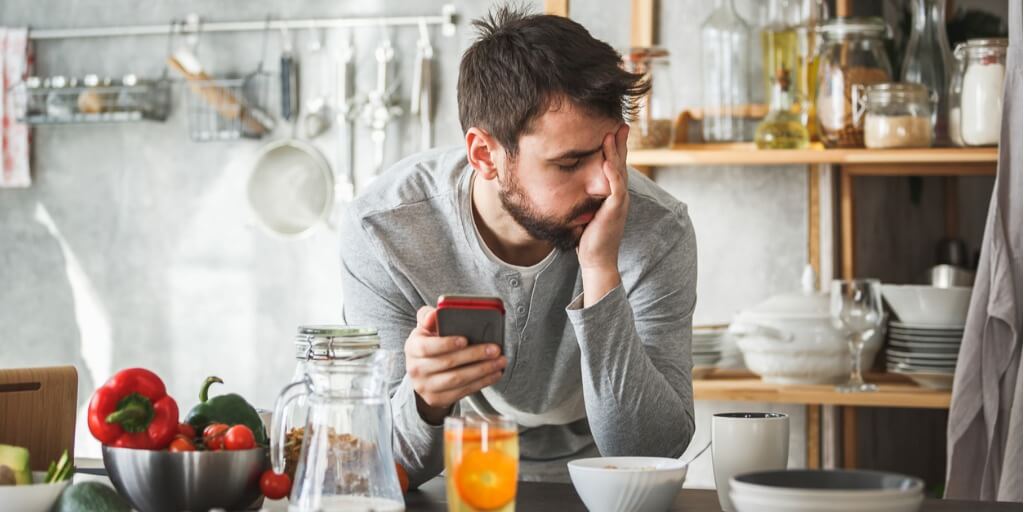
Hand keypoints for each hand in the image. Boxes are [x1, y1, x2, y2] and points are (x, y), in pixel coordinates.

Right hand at [405, 306, 505, 424]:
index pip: (426, 347)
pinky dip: (482, 382)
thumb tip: (435, 313)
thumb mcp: (425, 329)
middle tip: (495, 349)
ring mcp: (425, 387)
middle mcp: (415, 369)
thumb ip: (429, 317)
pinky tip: (495, 374)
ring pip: (457, 379)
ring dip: (482, 371)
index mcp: (412, 347)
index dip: (446, 344)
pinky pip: (462, 391)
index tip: (465, 340)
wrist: (423, 374)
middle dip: (474, 355)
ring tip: (500, 361)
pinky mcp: (437, 399)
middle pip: (447, 363)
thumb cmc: (430, 344)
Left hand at [577, 124, 628, 304]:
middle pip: (621, 164)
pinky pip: (615, 189)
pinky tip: (607, 162)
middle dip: (621, 144)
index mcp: (614, 195)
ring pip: (619, 172)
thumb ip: (587, 198)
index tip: (614, 130)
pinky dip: (612, 175)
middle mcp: (620, 196)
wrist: (596, 259)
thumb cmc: (590, 238)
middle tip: (621, 124)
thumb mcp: (588, 212)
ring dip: (616, 153)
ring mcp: (619, 202)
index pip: (616, 166)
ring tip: (613, 134)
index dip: (616, 149)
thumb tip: (573, 185)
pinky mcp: (614, 211)